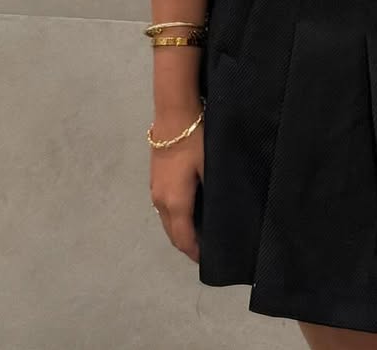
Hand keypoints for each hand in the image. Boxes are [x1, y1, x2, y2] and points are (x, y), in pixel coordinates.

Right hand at [149, 107, 203, 263]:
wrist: (174, 115)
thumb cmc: (197, 142)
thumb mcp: (210, 168)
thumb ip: (213, 194)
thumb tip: (221, 213)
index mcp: (175, 203)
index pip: (183, 238)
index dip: (194, 252)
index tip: (208, 260)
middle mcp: (160, 201)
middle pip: (172, 233)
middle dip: (186, 244)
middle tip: (205, 249)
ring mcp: (154, 189)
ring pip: (166, 220)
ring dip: (179, 230)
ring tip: (199, 231)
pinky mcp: (154, 179)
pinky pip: (164, 207)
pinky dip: (175, 216)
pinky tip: (189, 210)